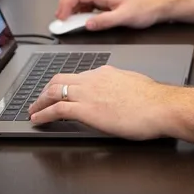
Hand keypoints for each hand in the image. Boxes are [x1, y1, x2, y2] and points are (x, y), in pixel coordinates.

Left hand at [28, 66, 178, 139]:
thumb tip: (120, 93)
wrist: (160, 106)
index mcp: (105, 73)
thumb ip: (122, 86)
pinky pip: (56, 110)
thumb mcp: (134, 85)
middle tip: (39, 99)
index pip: (78, 76)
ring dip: (39, 102)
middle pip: (59, 79)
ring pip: (53, 92)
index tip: (60, 91)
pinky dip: (43, 114)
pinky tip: (37, 120)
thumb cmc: (154, 100)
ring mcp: (87, 93)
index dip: (65, 84)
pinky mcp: (85, 110)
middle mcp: (92, 79)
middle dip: (46, 90)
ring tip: (33, 111)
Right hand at [56, 0, 175, 29]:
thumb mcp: (125, 17)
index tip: (62, 18)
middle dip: (65, 4)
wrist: (160, 5)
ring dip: (72, 9)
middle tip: (62, 20)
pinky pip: (89, 4)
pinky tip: (83, 21)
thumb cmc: (146, 7)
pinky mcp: (108, 3)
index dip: (65, 4)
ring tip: (69, 22)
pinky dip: (82, 12)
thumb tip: (87, 24)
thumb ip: (104, 21)